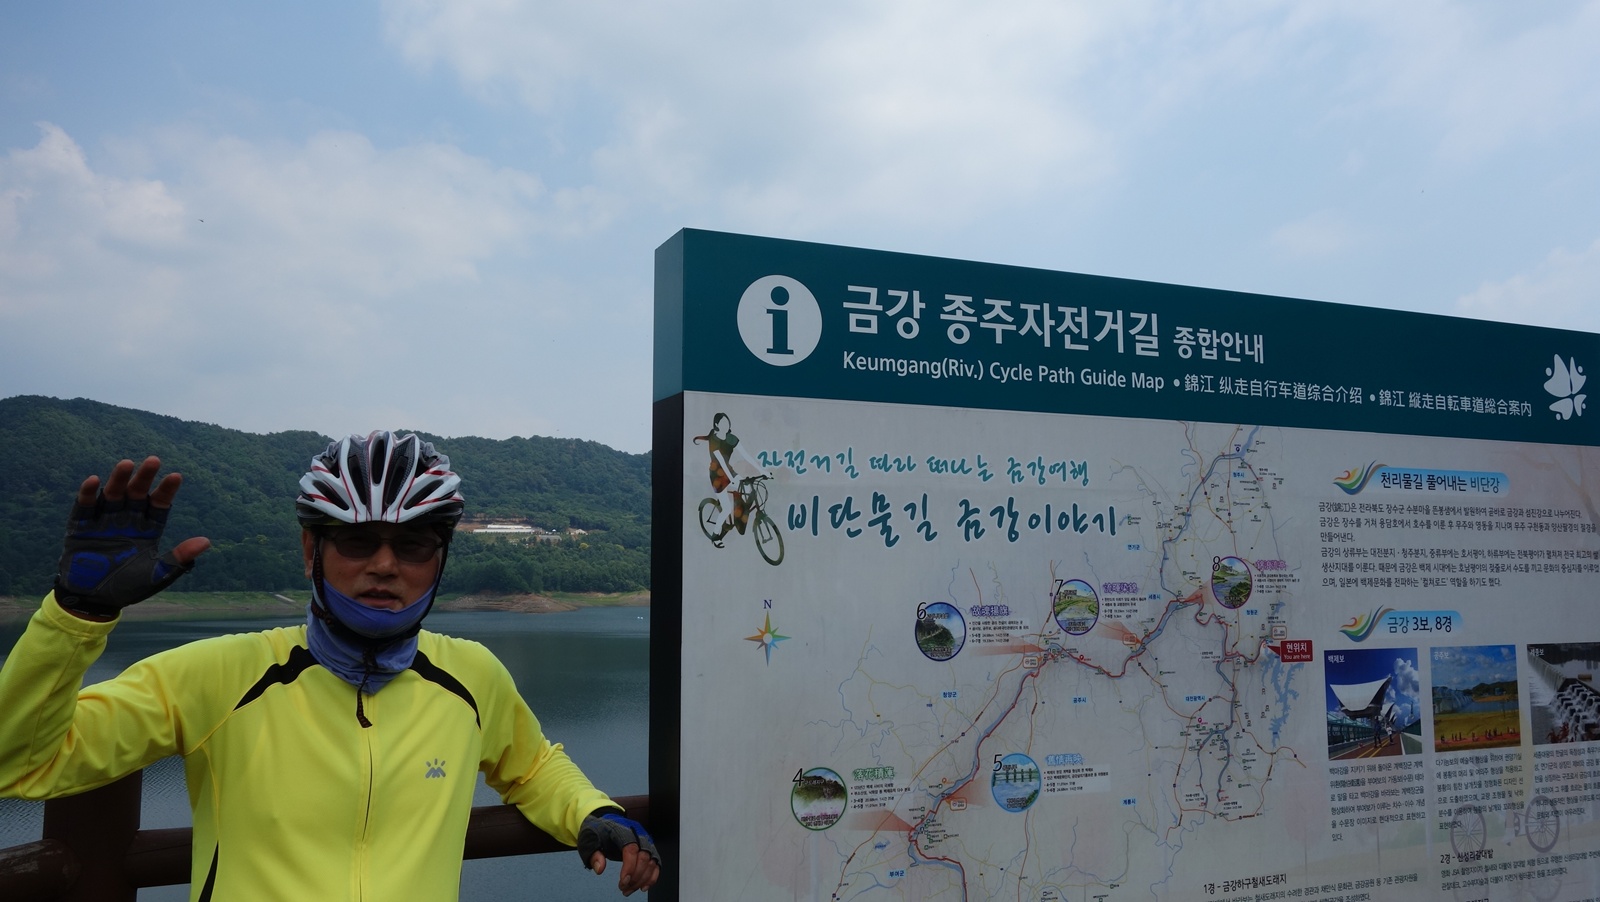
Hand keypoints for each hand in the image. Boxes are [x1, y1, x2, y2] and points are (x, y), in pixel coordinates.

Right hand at [55, 457, 210, 618]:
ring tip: (126, 464)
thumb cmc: (128, 588)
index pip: (159, 504)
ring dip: (119, 480)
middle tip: (154, 460)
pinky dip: (88, 494)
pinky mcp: (80, 528)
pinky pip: (84, 508)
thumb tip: (207, 542)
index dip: (166, 490)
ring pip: (113, 495)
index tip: (176, 476)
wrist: (93, 601)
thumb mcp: (156, 575)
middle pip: (137, 493)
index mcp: (147, 529)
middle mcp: (127, 520)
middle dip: (144, 477)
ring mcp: (103, 522)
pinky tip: (94, 480)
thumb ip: (178, 559)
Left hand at [579, 812, 660, 895]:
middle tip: (623, 888)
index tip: (623, 882)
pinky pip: (656, 864)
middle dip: (635, 876)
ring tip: (629, 890)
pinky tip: (643, 887)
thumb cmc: (599, 832)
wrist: (606, 824)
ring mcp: (645, 842)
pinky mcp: (648, 849)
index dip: (630, 867)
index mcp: (623, 830)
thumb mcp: (590, 841)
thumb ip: (594, 854)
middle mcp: (638, 834)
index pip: (631, 849)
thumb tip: (599, 869)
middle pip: (644, 857)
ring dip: (642, 880)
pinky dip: (652, 877)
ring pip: (652, 862)